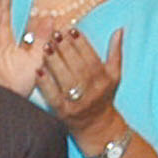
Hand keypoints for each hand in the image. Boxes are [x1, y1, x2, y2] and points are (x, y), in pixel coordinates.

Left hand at [40, 21, 125, 146]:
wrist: (98, 127)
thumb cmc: (104, 96)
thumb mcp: (114, 75)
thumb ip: (115, 52)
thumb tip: (119, 30)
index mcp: (104, 78)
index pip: (91, 57)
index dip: (81, 42)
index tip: (71, 29)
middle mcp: (92, 90)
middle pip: (78, 66)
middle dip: (66, 48)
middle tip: (55, 34)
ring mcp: (77, 101)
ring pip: (65, 78)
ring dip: (55, 61)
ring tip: (45, 47)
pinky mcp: (64, 112)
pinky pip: (53, 95)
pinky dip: (45, 83)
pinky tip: (38, 70)